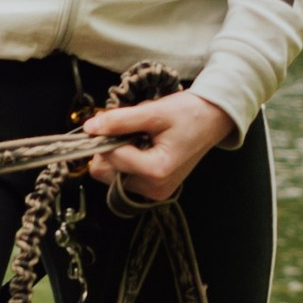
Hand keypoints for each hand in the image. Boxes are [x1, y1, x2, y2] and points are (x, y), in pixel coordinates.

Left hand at [80, 85, 232, 203]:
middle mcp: (155, 188)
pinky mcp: (154, 189)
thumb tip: (90, 127)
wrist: (213, 119)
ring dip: (118, 153)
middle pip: (106, 172)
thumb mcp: (154, 111)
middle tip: (131, 129)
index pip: (109, 158)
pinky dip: (126, 160)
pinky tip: (143, 146)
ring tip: (140, 137)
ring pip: (112, 176)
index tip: (114, 120)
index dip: (105, 137)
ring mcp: (155, 191)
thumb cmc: (190, 114)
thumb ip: (120, 120)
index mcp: (156, 171)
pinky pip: (124, 177)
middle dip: (110, 148)